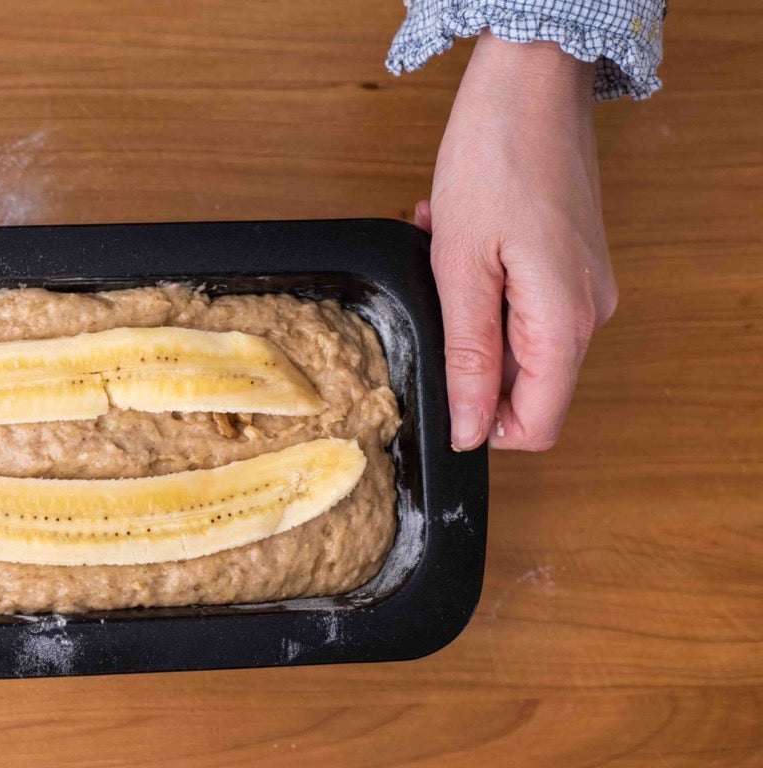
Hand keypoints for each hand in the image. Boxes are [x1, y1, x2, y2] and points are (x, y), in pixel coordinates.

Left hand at [419, 31, 617, 450]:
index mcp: (563, 323)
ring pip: (514, 341)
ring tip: (445, 254)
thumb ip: (468, 358)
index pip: (537, 424)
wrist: (530, 83)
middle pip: (525, 386)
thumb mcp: (460, 269)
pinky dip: (482, 284)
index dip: (484, 426)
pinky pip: (520, 302)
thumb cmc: (495, 159)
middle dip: (466, 353)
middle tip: (436, 294)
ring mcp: (582, 288)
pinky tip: (458, 239)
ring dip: (468, 310)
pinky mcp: (570, 266)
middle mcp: (587, 313)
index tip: (440, 389)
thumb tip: (469, 429)